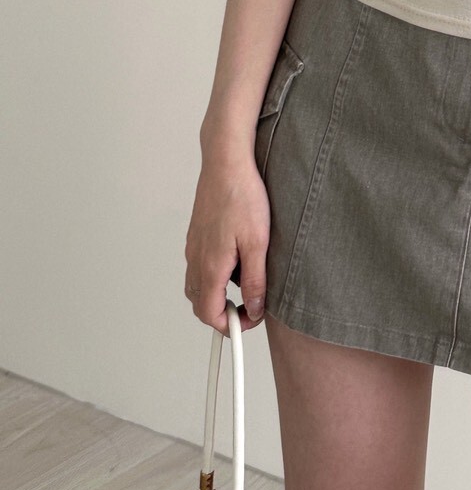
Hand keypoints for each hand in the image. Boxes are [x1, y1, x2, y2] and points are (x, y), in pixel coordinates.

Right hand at [184, 154, 270, 335]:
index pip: (209, 314)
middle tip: (250, 306)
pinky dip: (216, 273)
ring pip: (199, 285)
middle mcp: (196, 259)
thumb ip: (255, 280)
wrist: (226, 162)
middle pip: (201, 303)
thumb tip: (254, 309)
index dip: (229, 326)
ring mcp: (194, 246)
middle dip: (223, 312)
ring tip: (247, 279)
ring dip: (219, 292)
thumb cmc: (242, 196)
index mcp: (210, 266)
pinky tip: (237, 256)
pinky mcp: (197, 234)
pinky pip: (200, 265)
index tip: (249, 321)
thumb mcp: (258, 242)